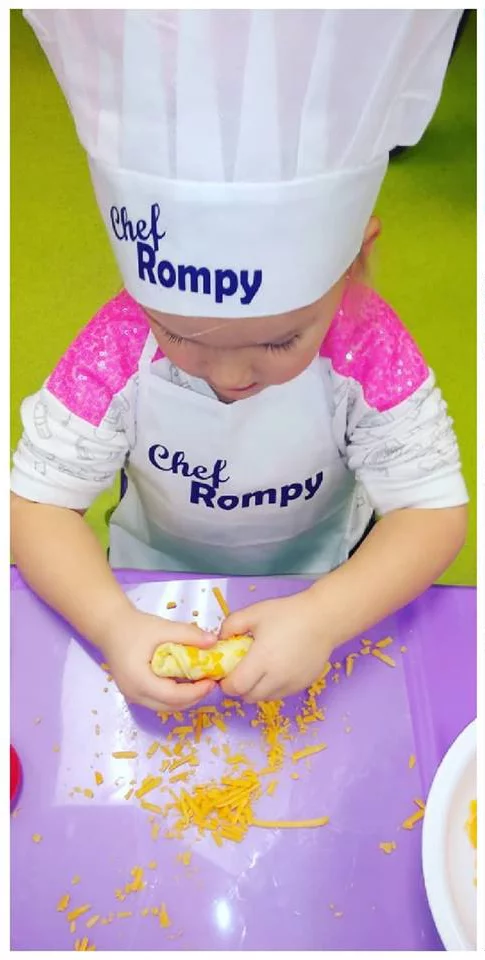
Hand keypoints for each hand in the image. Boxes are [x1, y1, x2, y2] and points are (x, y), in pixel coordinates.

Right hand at [99, 606, 216, 711]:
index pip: (172, 695)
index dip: (195, 692)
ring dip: (185, 699)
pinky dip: (174, 696)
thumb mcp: (163, 627)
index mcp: (139, 680)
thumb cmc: (134, 626)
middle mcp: (134, 693)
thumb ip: (188, 634)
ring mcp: (132, 696)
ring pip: (165, 706)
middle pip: (170, 706)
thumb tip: (213, 642)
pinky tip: (185, 682)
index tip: (211, 682)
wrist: (109, 626)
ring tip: (201, 683)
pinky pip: (158, 701)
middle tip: (210, 683)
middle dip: (193, 698)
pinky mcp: (134, 693)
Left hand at [219, 589, 334, 702]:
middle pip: (248, 697)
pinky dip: (272, 687)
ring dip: (256, 690)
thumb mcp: (254, 613)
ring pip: (265, 698)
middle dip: (240, 688)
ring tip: (258, 670)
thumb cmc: (288, 614)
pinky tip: (275, 669)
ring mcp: (291, 684)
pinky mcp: (302, 685)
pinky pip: (280, 694)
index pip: (236, 687)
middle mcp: (277, 678)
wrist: (323, 619)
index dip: (226, 683)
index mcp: (262, 660)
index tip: (225, 673)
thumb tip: (219, 641)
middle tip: (240, 671)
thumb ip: (230, 626)